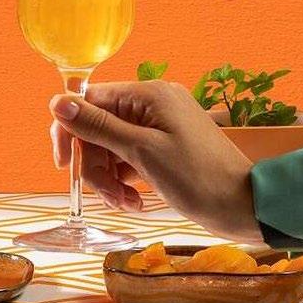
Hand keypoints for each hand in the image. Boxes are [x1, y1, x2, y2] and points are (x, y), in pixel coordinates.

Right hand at [51, 80, 261, 242]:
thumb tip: (57, 101)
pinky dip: (124, 180)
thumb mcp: (141, 151)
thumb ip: (97, 126)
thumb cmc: (199, 178)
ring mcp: (158, 126)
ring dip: (109, 178)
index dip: (70, 132)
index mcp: (147, 95)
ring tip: (125, 202)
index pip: (88, 101)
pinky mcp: (162, 147)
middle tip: (107, 195)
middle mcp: (150, 104)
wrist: (246, 207)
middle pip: (97, 128)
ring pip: (109, 147)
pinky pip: (127, 157)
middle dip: (95, 164)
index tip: (64, 166)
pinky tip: (133, 200)